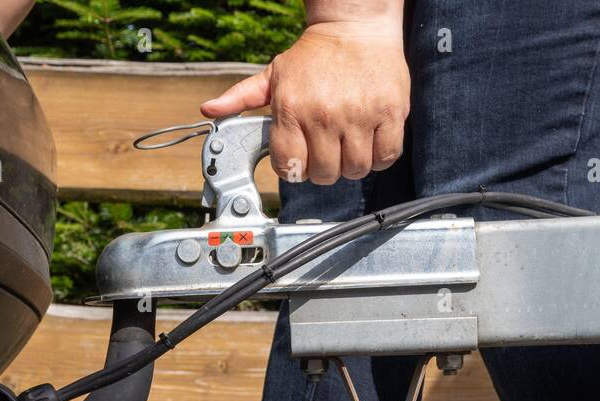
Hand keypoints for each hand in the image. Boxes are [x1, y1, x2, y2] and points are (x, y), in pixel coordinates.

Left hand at [201, 20, 408, 184]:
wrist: (355, 26)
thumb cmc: (314, 56)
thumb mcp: (273, 75)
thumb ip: (241, 97)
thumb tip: (210, 110)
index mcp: (291, 109)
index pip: (289, 168)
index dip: (294, 169)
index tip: (301, 159)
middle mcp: (324, 114)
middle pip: (324, 174)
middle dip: (323, 170)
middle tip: (326, 152)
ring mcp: (359, 115)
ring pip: (355, 170)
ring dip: (351, 165)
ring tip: (348, 146)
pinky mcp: (390, 112)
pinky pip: (386, 156)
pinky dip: (379, 157)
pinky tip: (370, 142)